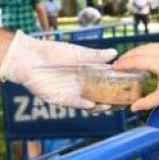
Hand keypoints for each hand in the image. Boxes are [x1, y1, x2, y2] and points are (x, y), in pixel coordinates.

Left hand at [0, 32, 116, 108]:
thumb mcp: (77, 53)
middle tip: (121, 103)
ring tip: (108, 105)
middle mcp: (80, 86)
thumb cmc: (53, 52)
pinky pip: (74, 104)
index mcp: (86, 75)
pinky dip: (83, 105)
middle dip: (110, 102)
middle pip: (99, 97)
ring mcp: (71, 94)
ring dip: (99, 107)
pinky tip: (92, 104)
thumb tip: (114, 53)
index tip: (128, 90)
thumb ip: (95, 56)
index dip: (115, 88)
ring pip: (89, 105)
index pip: (104, 84)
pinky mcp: (60, 99)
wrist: (30, 58)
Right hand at [112, 43, 158, 110]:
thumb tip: (132, 108)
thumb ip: (147, 102)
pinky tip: (140, 56)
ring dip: (134, 52)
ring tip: (126, 59)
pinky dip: (143, 50)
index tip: (114, 68)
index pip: (135, 61)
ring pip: (145, 47)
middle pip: (138, 51)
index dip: (123, 64)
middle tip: (117, 63)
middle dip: (126, 57)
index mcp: (158, 62)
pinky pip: (152, 46)